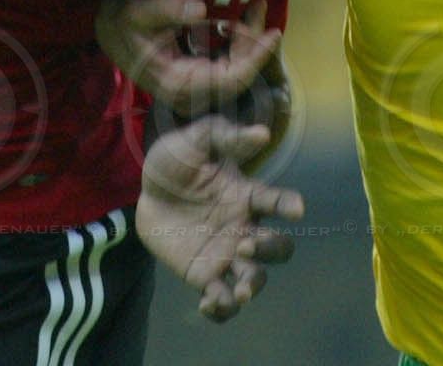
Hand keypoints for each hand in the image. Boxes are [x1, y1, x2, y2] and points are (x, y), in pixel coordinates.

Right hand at [96, 0, 280, 116]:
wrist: (108, 23)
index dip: (254, 59)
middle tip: (261, 8)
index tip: (273, 34)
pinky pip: (225, 58)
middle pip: (237, 74)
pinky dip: (237, 37)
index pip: (228, 81)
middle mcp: (189, 89)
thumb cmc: (121, 17)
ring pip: (234, 66)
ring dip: (248, 39)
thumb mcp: (137, 10)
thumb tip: (200, 10)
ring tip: (256, 5)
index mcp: (176, 83)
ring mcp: (194, 80)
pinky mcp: (196, 68)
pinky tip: (243, 14)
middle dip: (254, 44)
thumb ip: (166, 9)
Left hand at [136, 115, 304, 321]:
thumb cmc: (177, 159)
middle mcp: (244, 228)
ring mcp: (226, 255)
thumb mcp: (197, 139)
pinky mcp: (203, 276)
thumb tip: (263, 133)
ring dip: (252, 287)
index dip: (290, 205)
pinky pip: (221, 301)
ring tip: (240, 292)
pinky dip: (220, 310)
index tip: (297, 209)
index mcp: (247, 195)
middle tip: (245, 243)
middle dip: (270, 249)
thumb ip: (226, 136)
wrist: (145, 190)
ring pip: (254, 279)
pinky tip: (207, 304)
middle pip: (277, 248)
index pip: (279, 201)